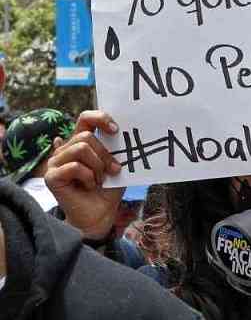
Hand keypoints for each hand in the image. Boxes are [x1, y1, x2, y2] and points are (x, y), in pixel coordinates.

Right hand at [45, 111, 123, 239]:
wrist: (101, 214)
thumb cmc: (108, 189)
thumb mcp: (116, 164)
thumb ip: (115, 147)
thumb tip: (115, 130)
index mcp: (80, 143)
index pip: (85, 118)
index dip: (100, 118)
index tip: (116, 130)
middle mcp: (65, 149)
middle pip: (86, 136)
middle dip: (105, 154)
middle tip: (113, 170)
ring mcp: (55, 162)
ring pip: (81, 148)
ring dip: (97, 166)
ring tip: (99, 180)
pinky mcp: (51, 176)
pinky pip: (75, 166)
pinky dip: (88, 177)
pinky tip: (88, 186)